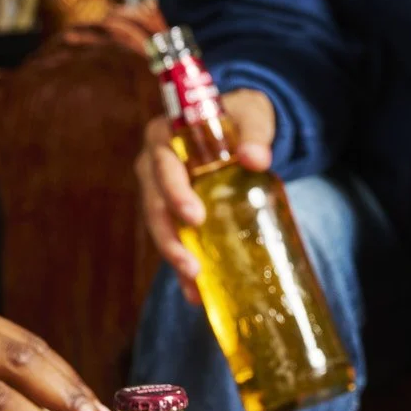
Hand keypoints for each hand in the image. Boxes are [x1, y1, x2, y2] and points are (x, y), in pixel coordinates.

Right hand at [135, 87, 274, 303]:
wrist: (241, 129)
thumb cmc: (242, 117)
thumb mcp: (253, 115)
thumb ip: (256, 133)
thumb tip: (256, 159)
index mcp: (165, 137)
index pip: (163, 166)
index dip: (174, 193)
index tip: (195, 217)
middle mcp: (156, 166)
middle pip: (154, 205)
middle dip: (170, 238)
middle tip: (191, 265)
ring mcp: (163, 192)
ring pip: (160, 228)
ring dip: (174, 258)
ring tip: (194, 284)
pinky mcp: (175, 214)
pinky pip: (175, 241)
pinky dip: (184, 267)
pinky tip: (197, 295)